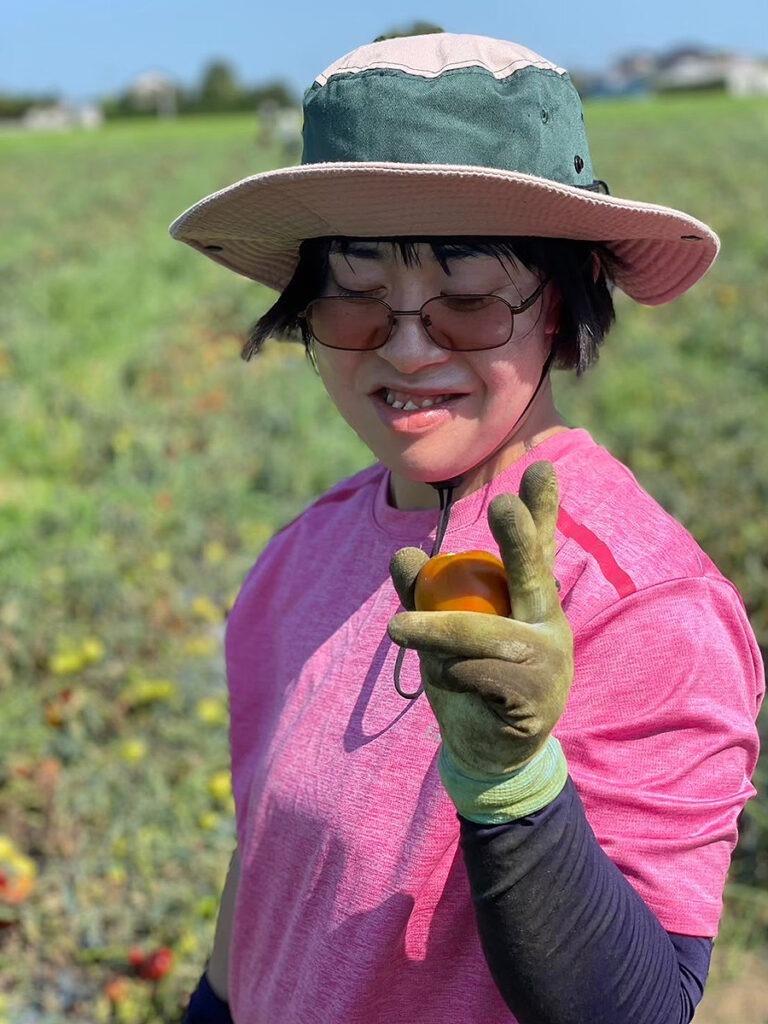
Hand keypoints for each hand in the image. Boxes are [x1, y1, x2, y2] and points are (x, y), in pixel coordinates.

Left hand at [388, 461, 572, 779]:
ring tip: (397, 628)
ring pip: (484, 634)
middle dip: (519, 537)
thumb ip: (424, 593)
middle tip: (502, 505)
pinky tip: (446, 683)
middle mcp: (548, 623)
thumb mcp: (443, 633)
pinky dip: (448, 675)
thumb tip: (402, 555)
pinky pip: (476, 675)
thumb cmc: (470, 679)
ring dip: (437, 632)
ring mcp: (547, 661)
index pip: (537, 548)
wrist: (490, 750)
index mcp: (532, 601)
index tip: (538, 467)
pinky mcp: (534, 697)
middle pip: (532, 573)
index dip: (541, 509)